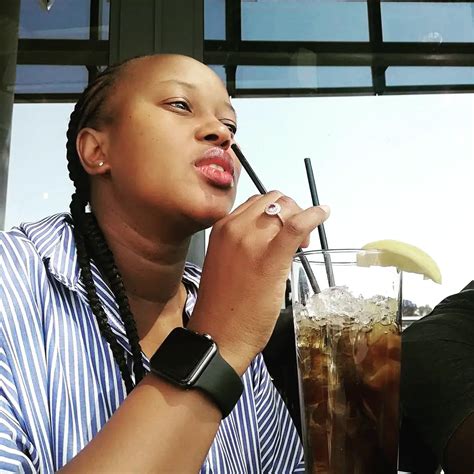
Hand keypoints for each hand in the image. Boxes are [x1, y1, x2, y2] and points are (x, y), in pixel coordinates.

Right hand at [188, 191, 329, 373]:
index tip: (283, 227)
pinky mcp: (270, 259)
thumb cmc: (222, 305)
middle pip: (273, 200)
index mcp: (222, 229)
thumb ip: (243, 242)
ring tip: (301, 242)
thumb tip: (269, 235)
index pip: (256, 202)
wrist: (218, 335)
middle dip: (290, 211)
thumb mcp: (225, 261)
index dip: (276, 212)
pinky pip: (297, 224)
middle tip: (297, 236)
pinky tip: (323, 214)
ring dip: (300, 217)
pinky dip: (314, 215)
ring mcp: (251, 241)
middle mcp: (235, 229)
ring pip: (285, 208)